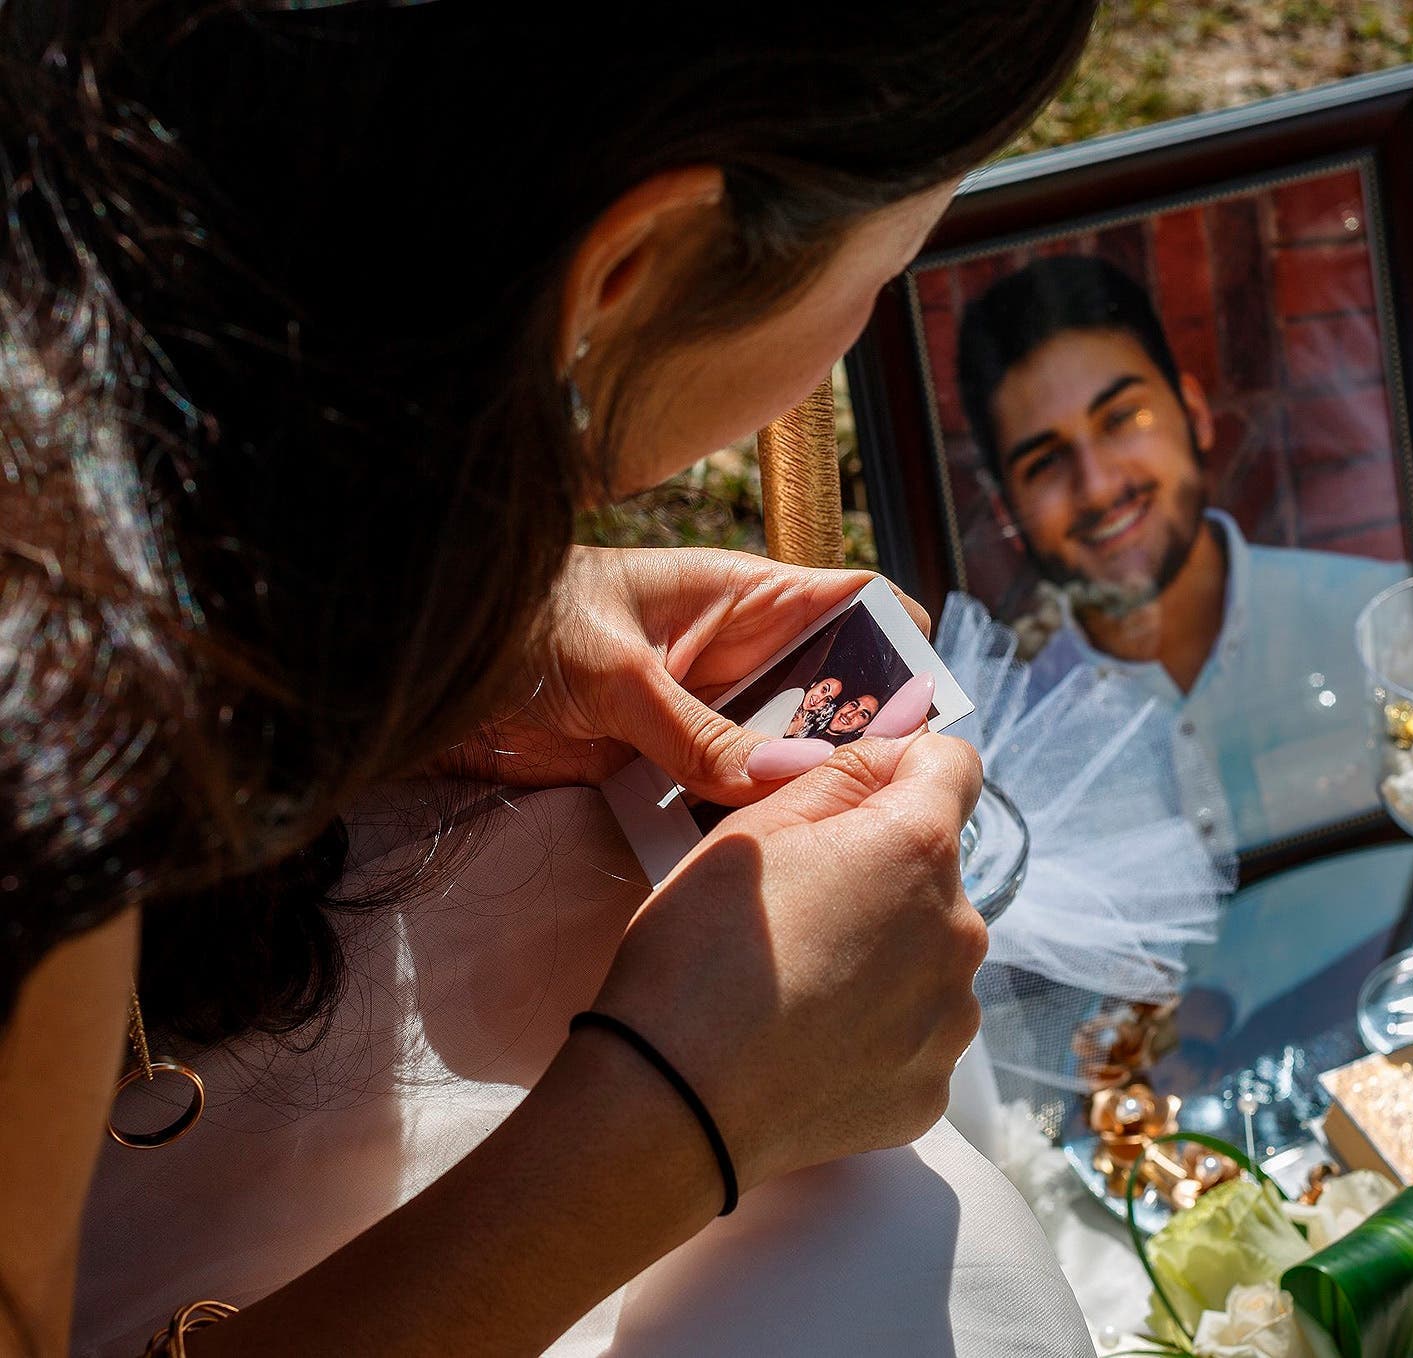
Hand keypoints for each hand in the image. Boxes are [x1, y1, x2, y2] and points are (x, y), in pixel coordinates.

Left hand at [437, 546, 930, 800]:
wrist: (422, 671)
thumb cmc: (522, 626)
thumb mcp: (617, 670)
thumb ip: (700, 731)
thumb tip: (787, 782)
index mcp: (743, 597)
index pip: (854, 606)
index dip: (900, 651)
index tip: (925, 718)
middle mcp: (738, 656)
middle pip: (833, 695)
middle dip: (861, 744)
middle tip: (886, 807)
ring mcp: (702, 715)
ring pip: (782, 757)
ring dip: (800, 795)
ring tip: (834, 847)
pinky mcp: (663, 766)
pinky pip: (723, 799)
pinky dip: (740, 828)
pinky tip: (759, 864)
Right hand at [587, 733, 985, 1190]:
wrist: (672, 1106)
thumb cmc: (698, 954)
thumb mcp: (751, 829)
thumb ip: (839, 776)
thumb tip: (891, 761)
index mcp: (919, 850)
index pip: (954, 766)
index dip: (899, 769)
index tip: (851, 798)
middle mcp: (961, 930)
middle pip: (937, 872)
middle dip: (881, 874)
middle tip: (798, 911)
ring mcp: (953, 1018)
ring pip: (929, 954)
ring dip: (884, 954)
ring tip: (800, 985)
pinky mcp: (933, 1088)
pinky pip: (916, 1032)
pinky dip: (876, 1029)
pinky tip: (811, 1042)